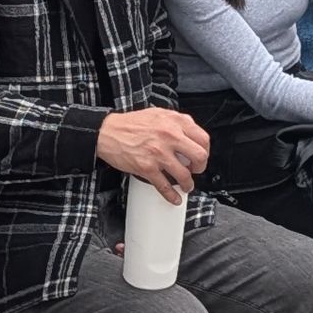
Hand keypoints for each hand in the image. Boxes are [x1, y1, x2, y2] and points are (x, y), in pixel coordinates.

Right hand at [95, 108, 209, 203]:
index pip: (203, 138)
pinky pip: (165, 186)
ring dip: (188, 185)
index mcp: (174, 122)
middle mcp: (169, 136)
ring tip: (186, 186)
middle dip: (200, 168)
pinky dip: (172, 196)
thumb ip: (176, 122)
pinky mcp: (147, 167)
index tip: (200, 156)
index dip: (205, 151)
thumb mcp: (158, 114)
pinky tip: (174, 198)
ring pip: (184, 175)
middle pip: (199, 157)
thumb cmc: (130, 124)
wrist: (108, 132)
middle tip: (195, 171)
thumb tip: (190, 133)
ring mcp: (159, 153)